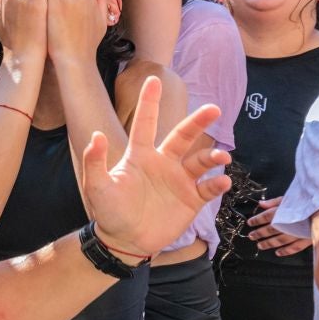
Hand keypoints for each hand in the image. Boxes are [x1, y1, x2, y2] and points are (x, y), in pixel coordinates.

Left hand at [80, 78, 229, 256]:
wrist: (124, 240)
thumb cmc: (108, 211)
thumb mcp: (96, 185)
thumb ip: (95, 161)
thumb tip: (96, 135)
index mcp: (140, 155)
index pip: (146, 123)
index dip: (149, 102)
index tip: (154, 78)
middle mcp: (163, 163)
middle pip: (182, 136)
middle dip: (198, 121)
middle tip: (213, 108)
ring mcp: (179, 180)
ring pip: (201, 161)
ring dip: (213, 156)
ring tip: (221, 157)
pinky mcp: (191, 199)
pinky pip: (208, 188)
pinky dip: (217, 183)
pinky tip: (222, 181)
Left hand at [248, 196, 312, 255]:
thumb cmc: (308, 202)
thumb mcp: (291, 198)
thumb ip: (275, 202)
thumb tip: (261, 204)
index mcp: (284, 211)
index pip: (266, 217)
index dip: (256, 220)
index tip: (250, 223)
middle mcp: (289, 224)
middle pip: (270, 229)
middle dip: (259, 233)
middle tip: (251, 236)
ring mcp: (297, 233)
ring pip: (280, 240)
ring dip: (268, 243)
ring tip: (260, 245)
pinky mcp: (307, 239)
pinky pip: (294, 248)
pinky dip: (285, 251)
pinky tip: (278, 253)